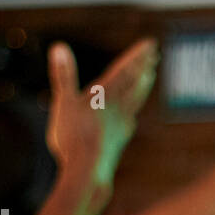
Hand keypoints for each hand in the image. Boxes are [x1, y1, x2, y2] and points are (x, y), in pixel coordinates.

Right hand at [46, 38, 159, 183]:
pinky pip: (128, 122)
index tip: (151, 44)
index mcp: (105, 96)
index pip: (125, 70)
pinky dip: (132, 114)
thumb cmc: (73, 137)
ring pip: (135, 101)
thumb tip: (59, 47)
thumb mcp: (64, 103)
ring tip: (150, 77)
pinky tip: (131, 119)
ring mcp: (121, 126)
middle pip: (135, 83)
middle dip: (144, 66)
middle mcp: (118, 109)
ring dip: (143, 87)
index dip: (137, 56)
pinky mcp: (118, 141)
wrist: (88, 171)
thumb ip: (64, 75)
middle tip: (155, 54)